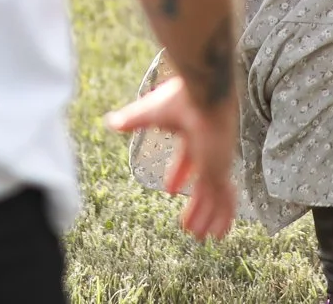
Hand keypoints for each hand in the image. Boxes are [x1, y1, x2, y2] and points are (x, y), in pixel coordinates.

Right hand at [104, 76, 237, 240]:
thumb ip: (132, 120)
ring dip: (205, 217)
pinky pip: (222, 199)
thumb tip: (110, 122)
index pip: (187, 159)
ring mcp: (215, 161)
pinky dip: (220, 217)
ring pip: (212, 197)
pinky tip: (218, 235)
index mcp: (193, 134)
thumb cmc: (179, 98)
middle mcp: (207, 150)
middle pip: (203, 183)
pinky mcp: (220, 169)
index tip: (171, 190)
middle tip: (188, 221)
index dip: (179, 175)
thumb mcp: (150, 112)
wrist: (205, 95)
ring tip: (201, 238)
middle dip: (197, 203)